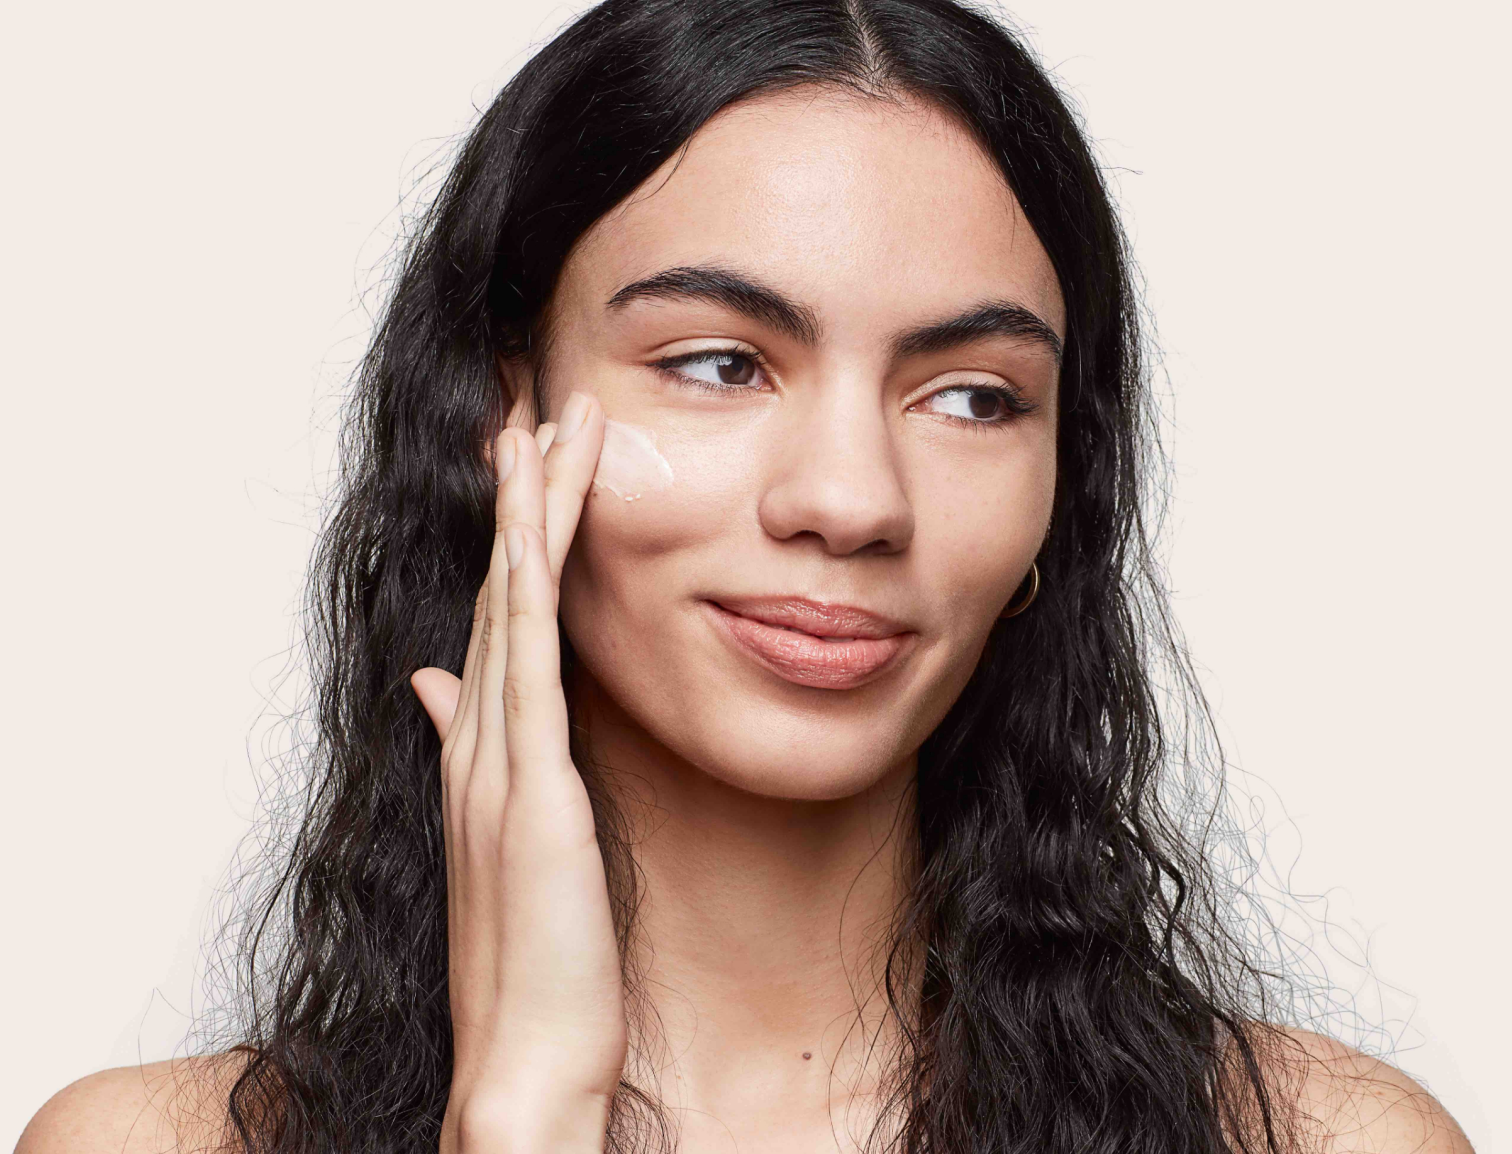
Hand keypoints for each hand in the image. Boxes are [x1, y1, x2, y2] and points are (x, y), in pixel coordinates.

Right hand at [410, 392, 621, 1153]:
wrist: (526, 1052)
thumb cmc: (534, 956)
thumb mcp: (506, 836)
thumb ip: (475, 752)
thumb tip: (439, 682)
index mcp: (490, 749)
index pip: (502, 617)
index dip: (515, 535)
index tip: (535, 464)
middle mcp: (484, 741)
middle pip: (502, 591)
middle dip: (521, 497)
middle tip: (538, 406)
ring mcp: (501, 763)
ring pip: (510, 611)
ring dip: (525, 516)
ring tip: (542, 427)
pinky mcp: (529, 794)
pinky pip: (525, 676)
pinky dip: (524, 599)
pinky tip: (532, 536)